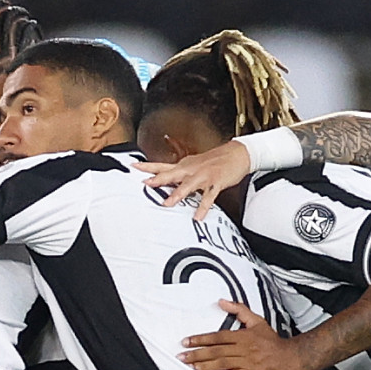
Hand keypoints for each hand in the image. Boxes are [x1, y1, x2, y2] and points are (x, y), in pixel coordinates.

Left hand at [136, 141, 251, 219]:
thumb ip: (179, 173)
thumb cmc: (214, 161)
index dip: (147, 166)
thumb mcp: (193, 164)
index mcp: (184, 166)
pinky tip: (197, 216)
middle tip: (146, 183)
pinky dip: (203, 207)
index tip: (133, 166)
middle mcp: (191, 169)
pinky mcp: (216, 182)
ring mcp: (203, 176)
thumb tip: (163, 179)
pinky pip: (208, 197)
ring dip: (177, 194)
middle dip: (159, 179)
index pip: (162, 166)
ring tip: (167, 203)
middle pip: (172, 174)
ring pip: (188, 185)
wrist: (237, 153)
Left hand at [179, 301, 309, 369]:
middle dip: (197, 354)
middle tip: (182, 357)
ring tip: (191, 367)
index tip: (186, 342)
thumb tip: (221, 301)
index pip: (217, 336)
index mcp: (243, 336)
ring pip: (222, 363)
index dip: (200, 339)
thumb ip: (239, 310)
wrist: (292, 357)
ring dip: (205, 366)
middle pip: (216, 351)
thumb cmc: (274, 342)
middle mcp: (244, 348)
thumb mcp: (257, 321)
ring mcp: (248, 362)